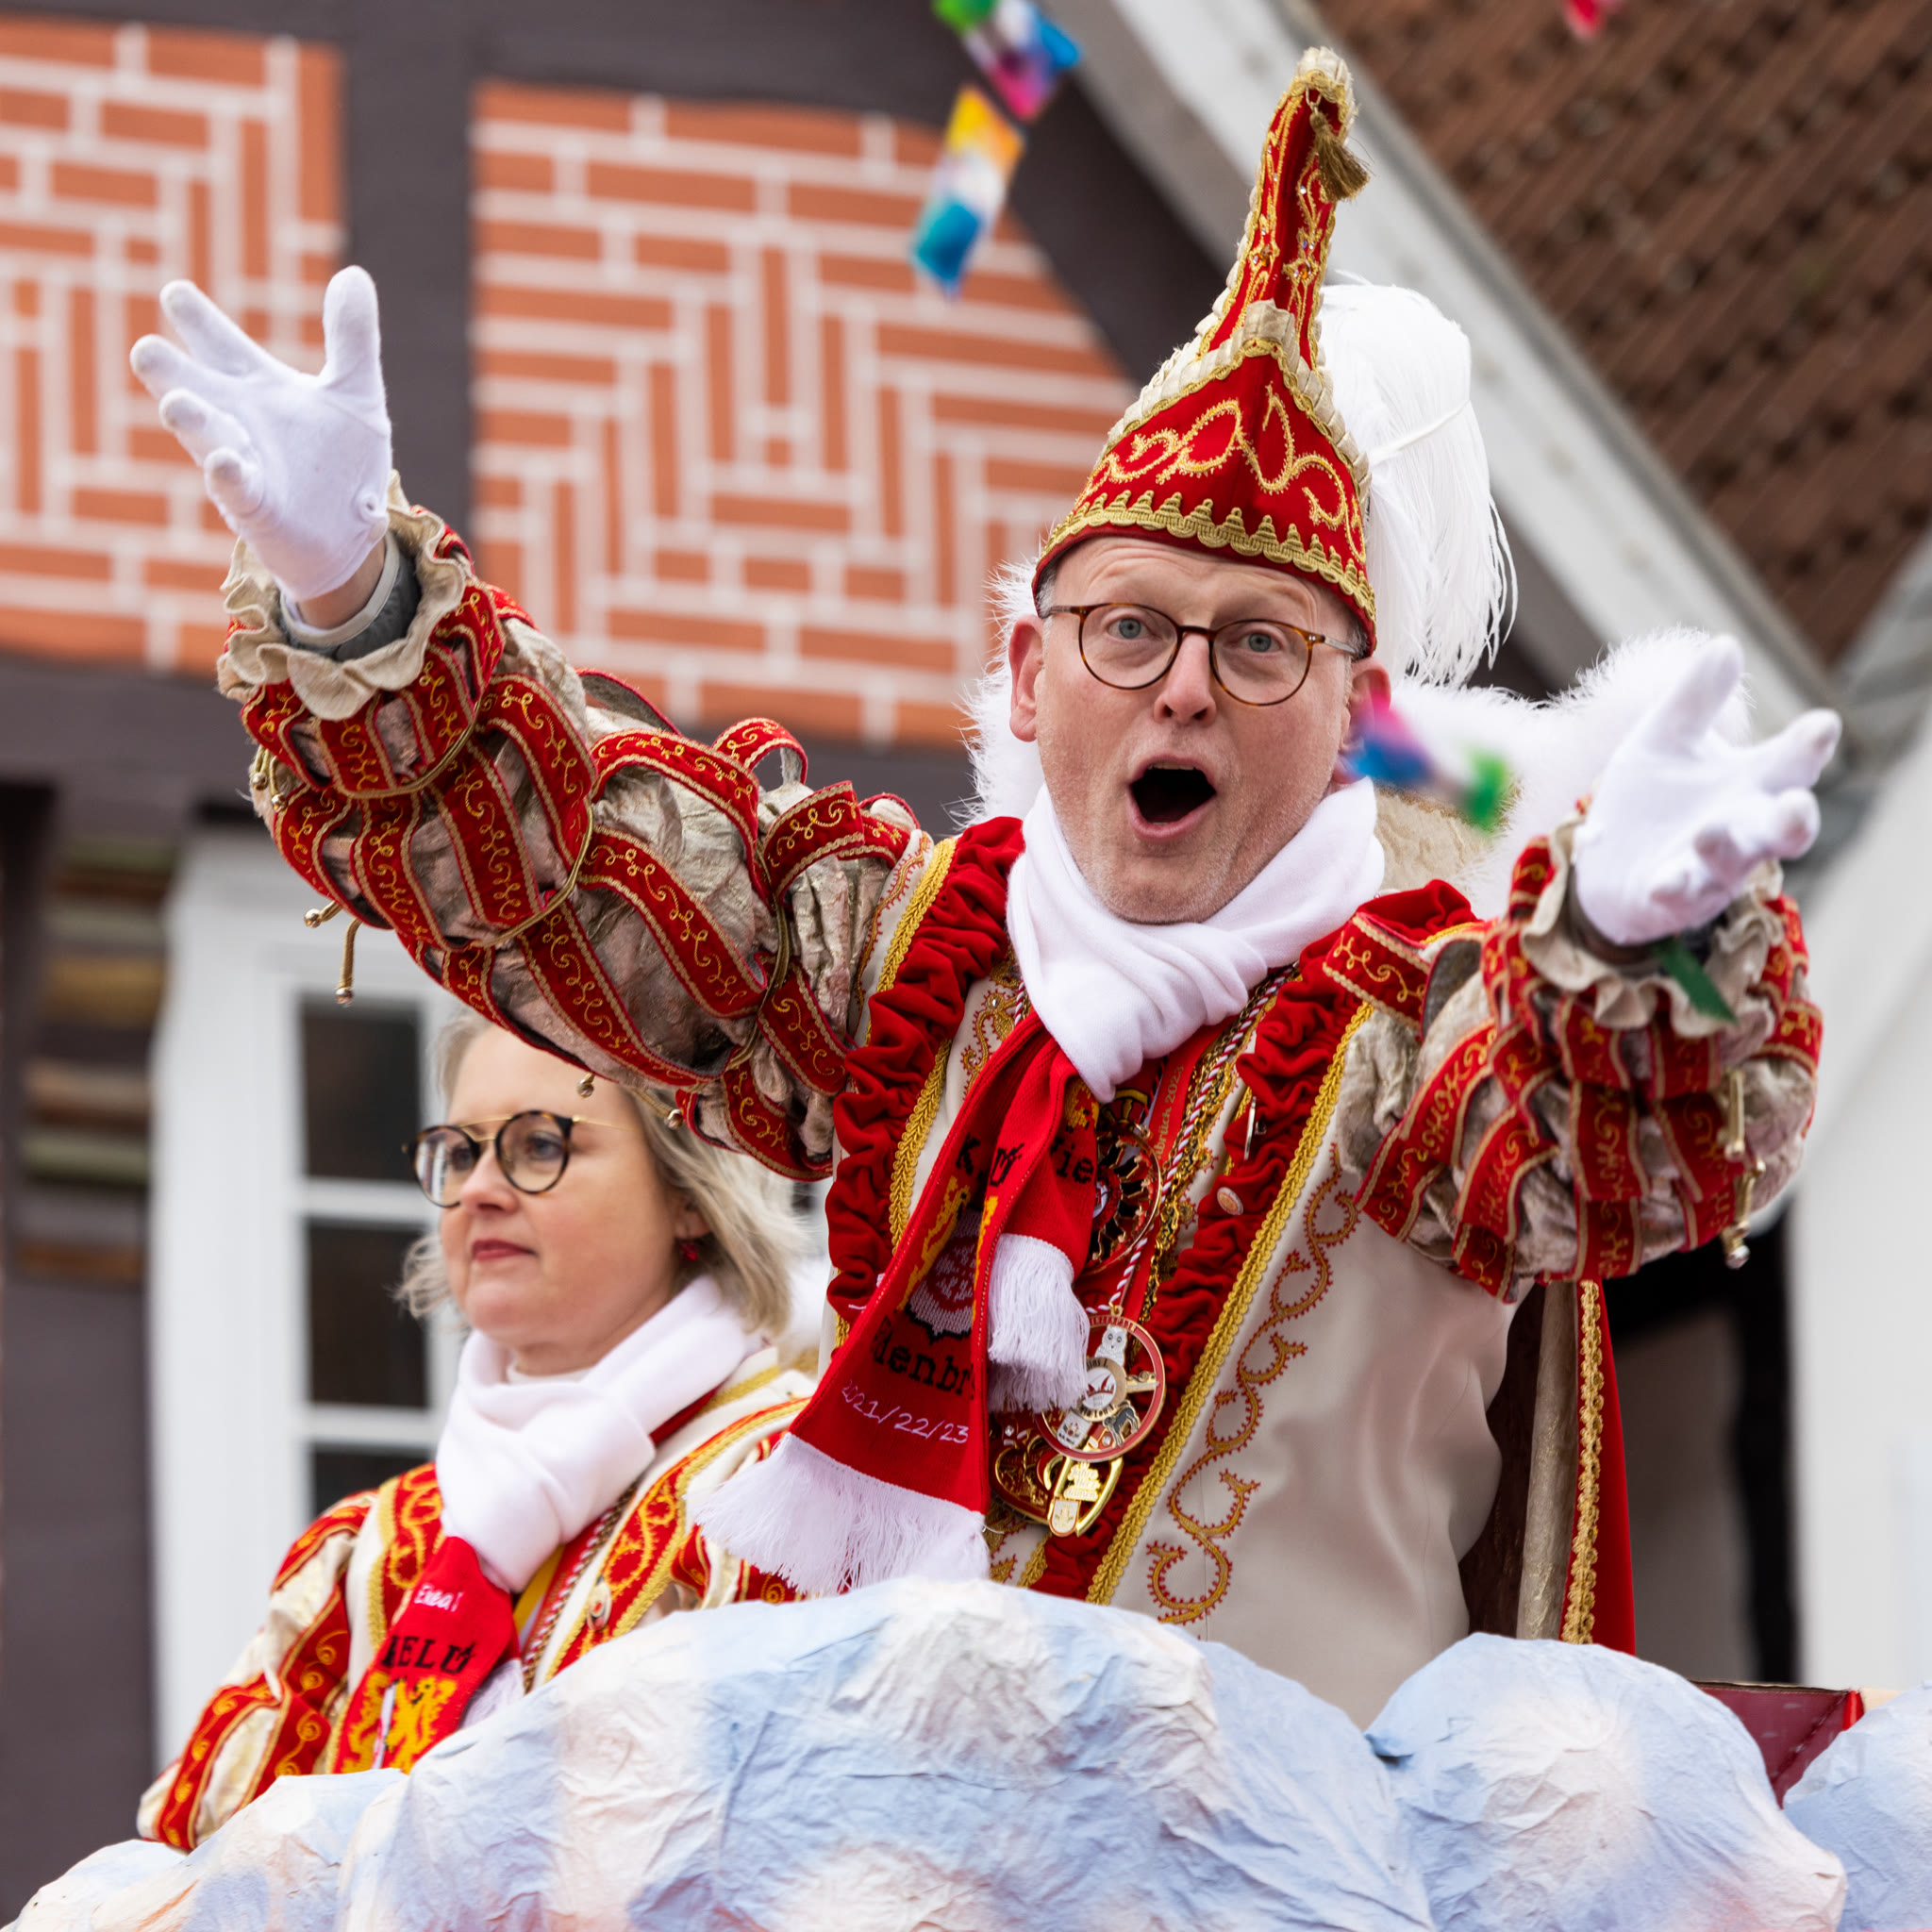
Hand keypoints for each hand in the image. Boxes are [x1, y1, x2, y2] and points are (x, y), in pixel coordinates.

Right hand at [130, 266, 390, 603]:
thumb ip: (352, 338)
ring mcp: (243, 463)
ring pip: (205, 436)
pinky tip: (222, 459)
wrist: (353, 530)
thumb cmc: (342, 463)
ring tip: (174, 402)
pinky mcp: (257, 506)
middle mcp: (239, 422)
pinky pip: (236, 487)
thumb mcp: (356, 393)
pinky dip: (228, 473)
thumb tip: (352, 274)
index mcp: (258, 389)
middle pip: (195, 387)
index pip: (221, 347)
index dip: (199, 322)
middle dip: (170, 372)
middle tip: (146, 350)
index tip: (174, 292)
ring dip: (190, 420)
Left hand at [1573, 635, 1839, 948]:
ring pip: (1734, 864)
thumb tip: (1726, 644)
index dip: (1808, 745)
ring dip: (1725, 848)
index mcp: (1749, 783)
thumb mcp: (1665, 738)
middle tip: (1796, 805)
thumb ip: (1696, 698)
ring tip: (1709, 829)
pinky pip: (1679, 895)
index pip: (1791, 762)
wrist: (1602, 856)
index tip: (1822, 724)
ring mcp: (1709, 868)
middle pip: (1783, 828)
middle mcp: (1741, 828)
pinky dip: (1677, 886)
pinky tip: (1667, 879)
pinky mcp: (1669, 897)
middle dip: (1793, 819)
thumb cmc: (1651, 796)